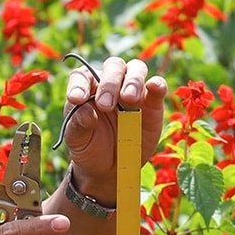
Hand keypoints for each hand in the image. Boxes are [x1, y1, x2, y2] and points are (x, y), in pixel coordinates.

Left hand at [62, 56, 167, 189]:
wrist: (109, 167)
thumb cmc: (89, 146)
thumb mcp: (77, 140)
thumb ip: (78, 125)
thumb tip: (86, 111)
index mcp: (87, 88)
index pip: (82, 76)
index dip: (79, 84)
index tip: (76, 99)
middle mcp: (111, 83)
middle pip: (113, 67)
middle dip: (109, 83)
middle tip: (105, 105)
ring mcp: (133, 91)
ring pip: (136, 69)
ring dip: (132, 81)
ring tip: (129, 99)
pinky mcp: (152, 103)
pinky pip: (157, 86)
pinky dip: (157, 84)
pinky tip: (154, 87)